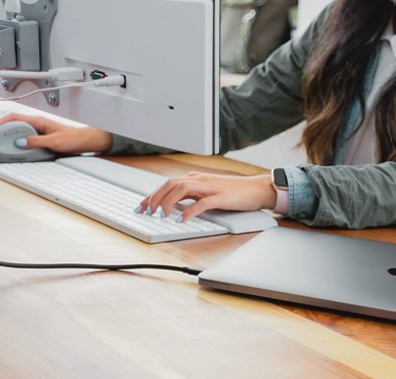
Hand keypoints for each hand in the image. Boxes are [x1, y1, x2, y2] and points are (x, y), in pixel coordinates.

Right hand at [0, 113, 112, 154]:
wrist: (83, 142)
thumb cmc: (72, 138)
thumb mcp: (54, 141)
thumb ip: (37, 141)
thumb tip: (21, 142)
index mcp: (38, 121)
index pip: (15, 118)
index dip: (1, 123)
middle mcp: (36, 124)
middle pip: (12, 122)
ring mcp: (37, 130)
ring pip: (16, 129)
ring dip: (5, 134)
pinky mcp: (39, 137)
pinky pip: (22, 136)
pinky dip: (13, 139)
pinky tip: (9, 145)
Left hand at [138, 173, 275, 221]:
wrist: (255, 188)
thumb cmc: (231, 191)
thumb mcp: (206, 191)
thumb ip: (190, 195)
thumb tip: (172, 205)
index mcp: (195, 178)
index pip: (167, 184)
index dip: (152, 195)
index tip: (140, 206)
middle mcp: (199, 180)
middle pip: (171, 184)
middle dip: (155, 197)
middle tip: (146, 212)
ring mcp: (210, 187)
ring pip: (182, 189)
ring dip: (169, 201)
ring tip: (161, 214)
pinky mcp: (221, 197)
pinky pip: (202, 202)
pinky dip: (190, 210)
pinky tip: (182, 219)